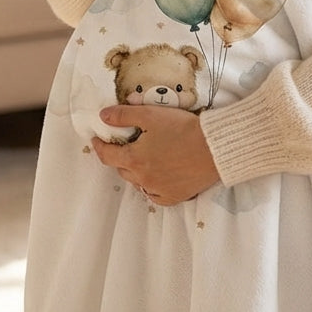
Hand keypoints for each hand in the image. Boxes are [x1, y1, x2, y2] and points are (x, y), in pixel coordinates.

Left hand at [92, 105, 220, 204]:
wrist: (214, 148)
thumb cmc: (183, 128)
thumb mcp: (150, 114)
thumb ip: (124, 115)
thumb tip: (103, 116)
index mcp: (133, 159)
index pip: (107, 155)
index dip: (100, 146)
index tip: (97, 140)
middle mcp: (142, 179)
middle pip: (122, 169)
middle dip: (120, 157)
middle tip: (127, 145)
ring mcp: (158, 190)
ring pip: (138, 182)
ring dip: (137, 171)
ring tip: (145, 158)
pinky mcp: (174, 197)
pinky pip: (155, 194)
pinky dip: (153, 185)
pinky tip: (159, 175)